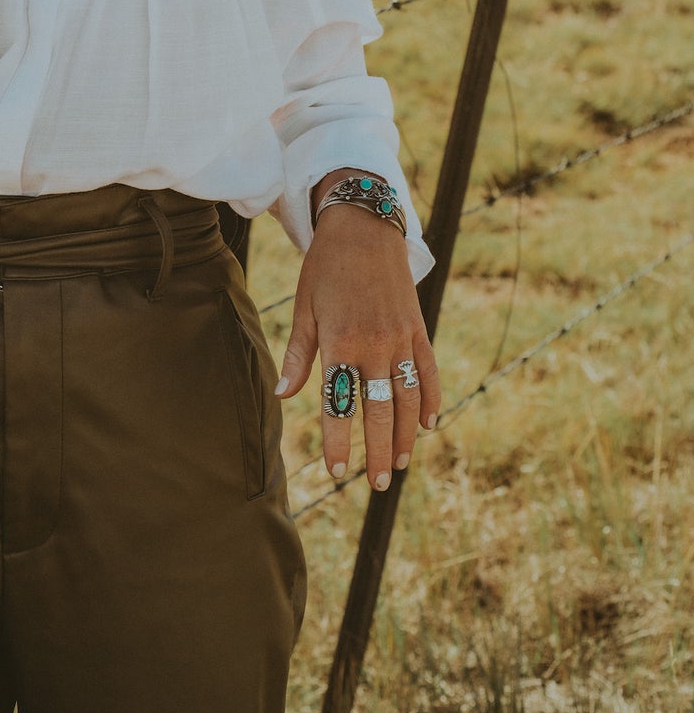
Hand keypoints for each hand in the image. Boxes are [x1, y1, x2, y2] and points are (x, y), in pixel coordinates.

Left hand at [275, 171, 440, 489]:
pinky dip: (431, 401)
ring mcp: (401, 339)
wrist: (364, 228)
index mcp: (341, 342)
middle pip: (378, 411)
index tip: (337, 472)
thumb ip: (300, 355)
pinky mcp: (419, 329)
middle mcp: (375, 345)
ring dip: (404, 436)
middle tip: (376, 484)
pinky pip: (429, 373)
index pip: (339, 405)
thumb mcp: (304, 308)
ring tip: (398, 464)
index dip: (339, 442)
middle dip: (376, 452)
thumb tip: (282, 395)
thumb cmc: (325, 268)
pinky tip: (428, 426)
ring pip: (408, 399)